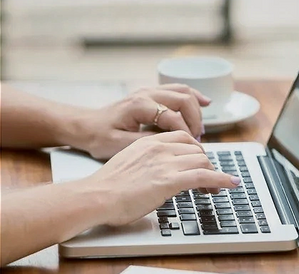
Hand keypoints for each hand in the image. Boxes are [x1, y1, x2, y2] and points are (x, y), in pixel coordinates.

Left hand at [71, 84, 209, 158]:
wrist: (86, 126)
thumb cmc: (99, 137)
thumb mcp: (120, 145)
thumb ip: (147, 142)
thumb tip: (172, 143)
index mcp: (139, 106)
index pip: (173, 118)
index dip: (186, 135)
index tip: (191, 150)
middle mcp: (146, 94)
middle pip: (184, 99)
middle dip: (195, 120)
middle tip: (198, 140)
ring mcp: (149, 91)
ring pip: (183, 92)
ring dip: (196, 109)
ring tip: (201, 128)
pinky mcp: (150, 95)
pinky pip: (177, 90)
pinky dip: (193, 97)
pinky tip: (205, 103)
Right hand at [86, 131, 240, 225]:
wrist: (95, 196)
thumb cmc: (107, 187)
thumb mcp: (129, 165)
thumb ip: (148, 163)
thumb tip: (158, 173)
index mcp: (149, 143)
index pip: (183, 139)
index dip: (195, 151)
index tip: (200, 162)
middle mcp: (159, 148)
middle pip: (196, 150)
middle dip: (206, 163)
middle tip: (209, 178)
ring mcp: (165, 163)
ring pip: (202, 160)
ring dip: (213, 174)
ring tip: (216, 188)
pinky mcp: (170, 179)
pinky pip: (204, 175)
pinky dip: (222, 179)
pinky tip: (232, 183)